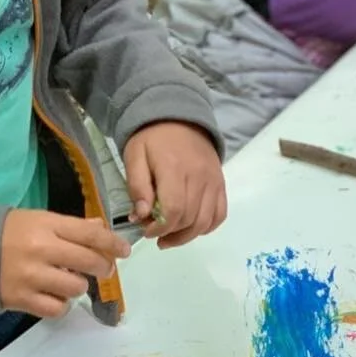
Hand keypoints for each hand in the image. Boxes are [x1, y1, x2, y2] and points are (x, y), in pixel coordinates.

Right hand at [0, 209, 130, 318]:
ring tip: (70, 281)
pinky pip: (57, 308)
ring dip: (80, 287)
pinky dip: (61, 305)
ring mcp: (31, 276)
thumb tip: (100, 228)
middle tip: (104, 269)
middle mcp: (42, 250)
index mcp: (47, 225)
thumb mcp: (37, 220)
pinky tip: (55, 295)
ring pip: (76, 288)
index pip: (90, 234)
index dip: (113, 243)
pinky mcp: (20, 299)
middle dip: (104, 267)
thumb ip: (70, 226)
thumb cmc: (5, 232)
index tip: (125, 251)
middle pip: (89, 261)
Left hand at [124, 121, 228, 247]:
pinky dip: (206, 228)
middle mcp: (199, 177)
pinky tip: (190, 229)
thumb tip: (141, 216)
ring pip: (205, 222)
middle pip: (189, 219)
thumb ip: (137, 186)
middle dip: (169, 233)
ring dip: (186, 236)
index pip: (174, 210)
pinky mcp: (221, 184)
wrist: (180, 118)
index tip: (146, 231)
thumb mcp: (135, 156)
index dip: (159, 228)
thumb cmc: (153, 139)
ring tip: (169, 238)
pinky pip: (220, 214)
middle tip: (153, 231)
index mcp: (174, 169)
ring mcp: (214, 181)